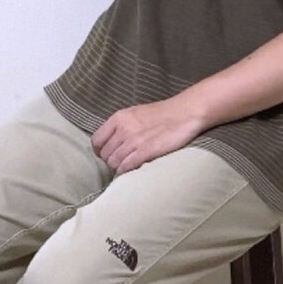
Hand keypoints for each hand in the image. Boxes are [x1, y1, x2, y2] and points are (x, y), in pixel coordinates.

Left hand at [91, 98, 206, 173]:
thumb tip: (111, 142)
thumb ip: (121, 126)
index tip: (108, 155)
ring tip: (127, 168)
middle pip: (105, 154)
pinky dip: (125, 171)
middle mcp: (124, 129)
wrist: (185, 112)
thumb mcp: (135, 114)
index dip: (100, 151)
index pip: (96, 141)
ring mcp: (135, 140)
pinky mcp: (147, 150)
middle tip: (121, 163)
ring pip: (114, 162)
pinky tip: (131, 171)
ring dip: (118, 168)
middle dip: (111, 161)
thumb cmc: (162, 114)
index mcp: (119, 118)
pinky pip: (126, 166)